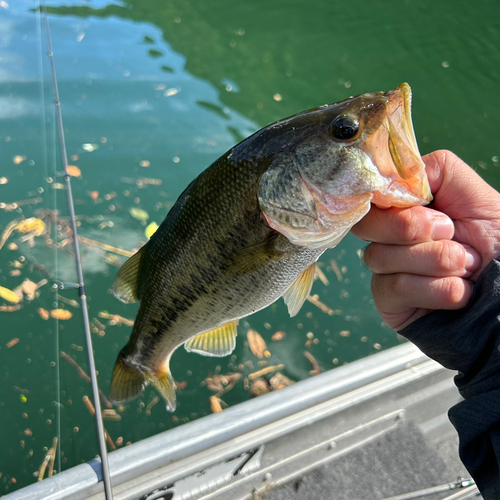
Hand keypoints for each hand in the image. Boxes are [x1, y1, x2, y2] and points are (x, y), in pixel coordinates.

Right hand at [351, 150, 499, 329]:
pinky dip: (437, 288)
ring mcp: (386, 271)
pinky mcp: (389, 302)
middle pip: (366, 225)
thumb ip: (434, 171)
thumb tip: (392, 174)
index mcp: (405, 209)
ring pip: (381, 257)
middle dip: (411, 227)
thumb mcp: (473, 194)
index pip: (370, 196)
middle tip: (451, 232)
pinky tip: (460, 292)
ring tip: (467, 266)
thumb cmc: (496, 242)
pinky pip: (395, 287)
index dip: (390, 197)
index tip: (425, 203)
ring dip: (437, 261)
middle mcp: (389, 238)